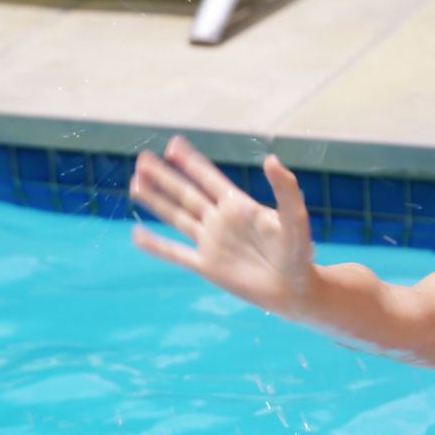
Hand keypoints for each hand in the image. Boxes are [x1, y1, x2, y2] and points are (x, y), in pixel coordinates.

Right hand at [129, 136, 313, 314]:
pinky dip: (156, 245)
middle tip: (142, 159)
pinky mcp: (207, 267)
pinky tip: (137, 235)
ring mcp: (212, 243)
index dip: (191, 162)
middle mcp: (221, 221)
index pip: (209, 178)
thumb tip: (270, 159)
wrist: (295, 291)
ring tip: (135, 183)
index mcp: (239, 206)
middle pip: (187, 194)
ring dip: (156, 201)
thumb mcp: (295, 218)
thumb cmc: (299, 254)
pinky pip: (176, 254)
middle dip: (165, 177)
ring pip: (177, 218)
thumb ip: (285, 190)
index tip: (173, 144)